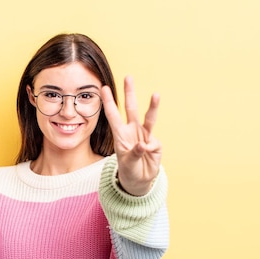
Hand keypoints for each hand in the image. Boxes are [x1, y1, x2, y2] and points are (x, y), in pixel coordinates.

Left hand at [102, 76, 162, 195]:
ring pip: (149, 118)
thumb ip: (134, 154)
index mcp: (120, 134)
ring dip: (152, 106)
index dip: (108, 102)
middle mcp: (132, 131)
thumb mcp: (127, 163)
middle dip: (130, 93)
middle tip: (128, 77)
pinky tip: (147, 157)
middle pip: (131, 108)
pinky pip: (153, 144)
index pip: (113, 115)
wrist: (139, 180)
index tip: (103, 89)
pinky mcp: (155, 143)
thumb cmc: (129, 169)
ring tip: (156, 94)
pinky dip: (150, 150)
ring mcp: (145, 135)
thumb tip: (144, 145)